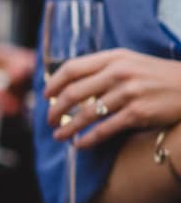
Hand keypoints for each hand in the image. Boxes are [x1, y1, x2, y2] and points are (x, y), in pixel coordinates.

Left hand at [44, 49, 180, 147]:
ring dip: (68, 128)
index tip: (46, 96)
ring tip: (59, 136)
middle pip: (73, 93)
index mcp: (114, 57)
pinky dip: (88, 139)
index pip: (71, 68)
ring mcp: (128, 93)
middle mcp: (119, 73)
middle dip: (56, 110)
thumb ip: (102, 69)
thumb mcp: (130, 62)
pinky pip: (104, 129)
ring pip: (86, 114)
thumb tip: (69, 86)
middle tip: (49, 120)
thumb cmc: (156, 76)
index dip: (54, 84)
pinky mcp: (138, 113)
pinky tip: (80, 145)